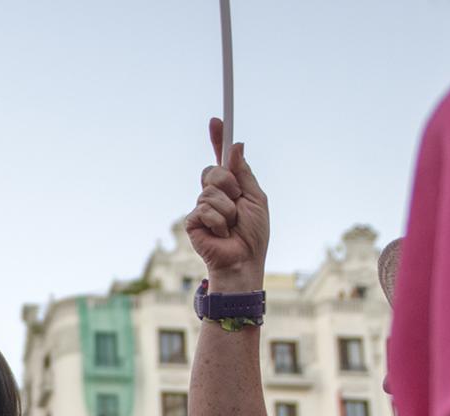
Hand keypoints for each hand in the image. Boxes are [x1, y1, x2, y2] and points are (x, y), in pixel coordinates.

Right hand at [186, 117, 270, 292]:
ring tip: (231, 225)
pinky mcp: (193, 222)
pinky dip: (219, 221)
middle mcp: (214, 194)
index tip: (216, 120)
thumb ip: (244, 173)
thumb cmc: (253, 234)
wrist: (243, 260)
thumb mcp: (256, 198)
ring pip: (210, 191)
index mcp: (231, 187)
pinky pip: (204, 209)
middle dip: (227, 183)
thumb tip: (237, 146)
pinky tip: (222, 234)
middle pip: (213, 170)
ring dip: (227, 209)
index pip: (221, 159)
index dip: (218, 139)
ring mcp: (202, 207)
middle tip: (237, 201)